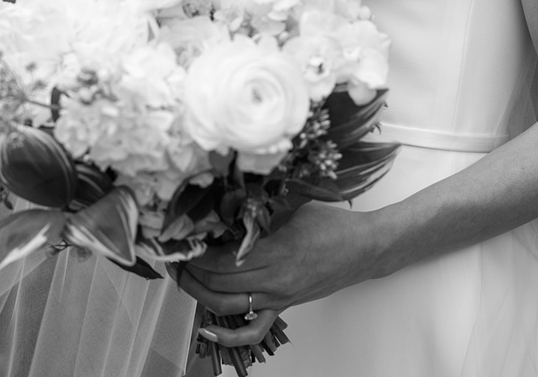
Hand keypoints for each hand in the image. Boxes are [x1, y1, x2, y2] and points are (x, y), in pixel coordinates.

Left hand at [175, 202, 377, 347]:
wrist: (362, 248)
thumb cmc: (331, 223)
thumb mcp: (293, 205)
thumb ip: (261, 208)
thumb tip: (226, 201)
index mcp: (274, 249)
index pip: (221, 259)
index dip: (196, 253)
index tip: (182, 240)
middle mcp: (272, 278)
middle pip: (218, 282)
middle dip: (190, 271)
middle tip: (175, 256)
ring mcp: (277, 296)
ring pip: (226, 305)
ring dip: (198, 295)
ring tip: (183, 279)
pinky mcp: (282, 307)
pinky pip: (251, 330)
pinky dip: (227, 336)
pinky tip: (208, 332)